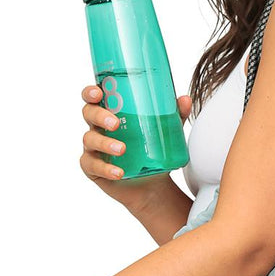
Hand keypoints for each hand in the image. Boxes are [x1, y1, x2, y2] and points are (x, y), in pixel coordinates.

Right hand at [79, 82, 190, 209]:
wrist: (152, 183)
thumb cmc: (153, 149)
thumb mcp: (166, 131)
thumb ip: (175, 115)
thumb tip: (186, 99)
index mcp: (110, 112)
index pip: (93, 97)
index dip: (90, 92)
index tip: (98, 93)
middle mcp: (98, 127)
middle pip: (89, 114)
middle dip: (99, 116)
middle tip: (115, 123)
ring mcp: (93, 148)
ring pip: (90, 140)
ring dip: (105, 143)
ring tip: (122, 149)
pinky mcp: (93, 168)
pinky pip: (93, 166)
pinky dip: (106, 168)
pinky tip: (118, 172)